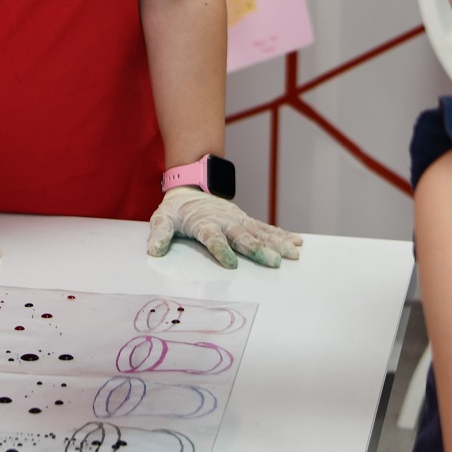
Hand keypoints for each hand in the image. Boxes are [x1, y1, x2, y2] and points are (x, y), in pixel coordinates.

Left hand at [147, 188, 301, 268]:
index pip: (212, 238)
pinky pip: (266, 228)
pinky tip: (297, 242)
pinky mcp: (246, 220)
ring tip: (292, 254)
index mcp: (204, 223)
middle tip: (273, 262)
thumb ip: (159, 234)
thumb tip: (154, 251)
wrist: (191, 188)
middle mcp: (225, 222)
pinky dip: (282, 235)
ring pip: (259, 233)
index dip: (221, 249)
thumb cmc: (177, 209)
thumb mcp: (162, 219)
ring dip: (276, 243)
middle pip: (242, 237)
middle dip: (257, 249)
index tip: (230, 263)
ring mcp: (238, 220)